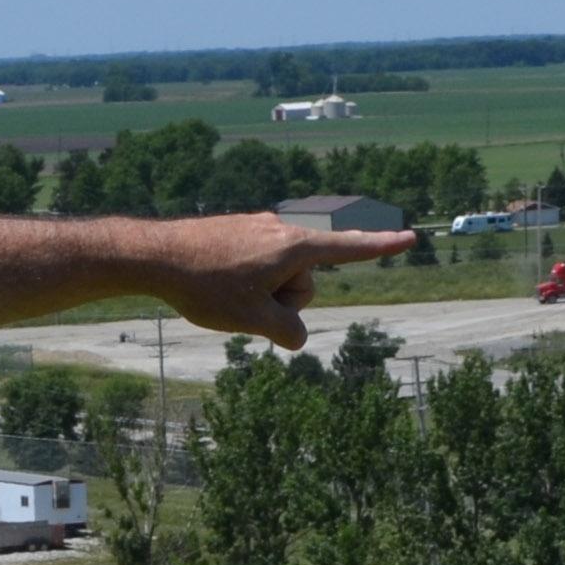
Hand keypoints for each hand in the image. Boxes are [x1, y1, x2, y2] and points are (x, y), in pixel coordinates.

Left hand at [137, 215, 422, 348]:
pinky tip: (215, 282)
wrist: (153, 255)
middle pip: (305, 281)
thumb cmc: (205, 285)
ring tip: (223, 291)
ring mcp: (258, 229)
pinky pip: (257, 267)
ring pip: (278, 276)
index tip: (411, 237)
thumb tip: (295, 335)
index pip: (350, 248)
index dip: (383, 246)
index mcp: (294, 247)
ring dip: (261, 293)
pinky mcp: (238, 232)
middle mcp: (281, 230)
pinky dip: (245, 282)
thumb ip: (288, 332)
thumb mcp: (254, 319)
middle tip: (245, 301)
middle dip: (285, 300)